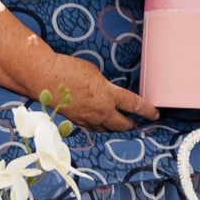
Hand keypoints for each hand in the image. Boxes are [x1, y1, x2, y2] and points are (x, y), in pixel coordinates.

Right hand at [33, 54, 157, 132]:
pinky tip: (100, 122)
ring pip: (107, 129)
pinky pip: (93, 127)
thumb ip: (105, 85)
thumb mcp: (94, 73)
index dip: (147, 111)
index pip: (134, 106)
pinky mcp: (76, 121)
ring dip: (116, 127)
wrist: (44, 78)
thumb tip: (106, 92)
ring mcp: (87, 119)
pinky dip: (100, 126)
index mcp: (108, 96)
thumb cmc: (68, 70)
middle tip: (137, 122)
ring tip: (120, 124)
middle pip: (122, 124)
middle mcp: (100, 111)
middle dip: (132, 124)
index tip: (155, 114)